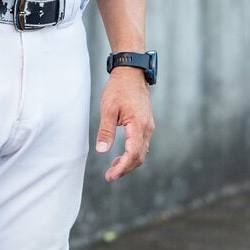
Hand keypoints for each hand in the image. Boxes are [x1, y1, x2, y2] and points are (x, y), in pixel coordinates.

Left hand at [95, 67, 153, 181]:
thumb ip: (106, 130)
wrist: (131, 74)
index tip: (111, 175)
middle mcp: (147, 129)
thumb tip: (101, 151)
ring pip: (141, 152)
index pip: (133, 154)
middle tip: (110, 176)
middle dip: (125, 169)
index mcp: (138, 125)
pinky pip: (141, 145)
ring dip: (129, 163)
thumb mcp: (108, 109)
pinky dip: (132, 154)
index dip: (122, 167)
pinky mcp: (145, 125)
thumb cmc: (118, 89)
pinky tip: (121, 156)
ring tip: (113, 169)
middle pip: (139, 157)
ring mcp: (148, 127)